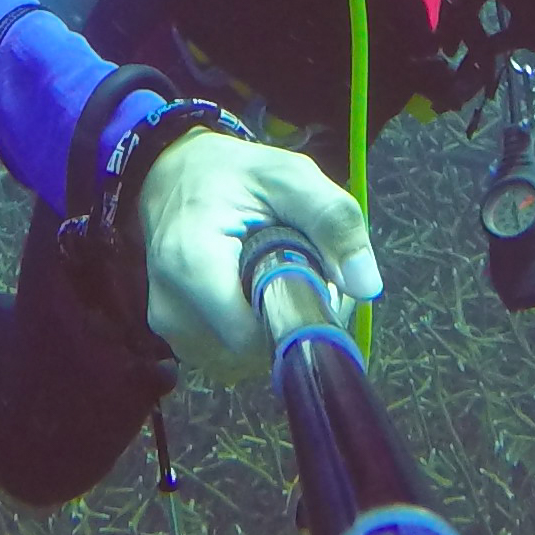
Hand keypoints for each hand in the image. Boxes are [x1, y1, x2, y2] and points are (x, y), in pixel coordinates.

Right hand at [135, 131, 380, 386]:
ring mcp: (169, 324)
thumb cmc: (232, 174)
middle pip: (248, 353)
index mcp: (192, 263)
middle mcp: (171, 305)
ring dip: (265, 332)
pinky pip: (222, 355)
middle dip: (284, 324)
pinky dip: (245, 334)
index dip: (295, 319)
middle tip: (299, 276)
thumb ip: (332, 219)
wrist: (172, 174)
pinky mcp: (173, 333)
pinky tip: (249, 295)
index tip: (313, 282)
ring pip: (237, 361)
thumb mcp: (288, 175)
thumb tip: (365, 284)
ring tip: (270, 280)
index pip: (252, 338)